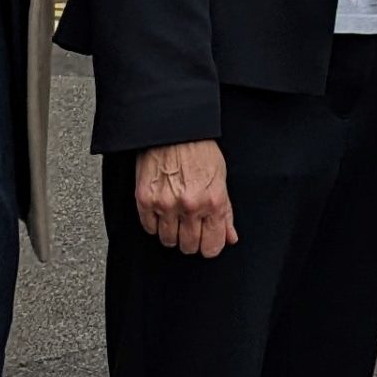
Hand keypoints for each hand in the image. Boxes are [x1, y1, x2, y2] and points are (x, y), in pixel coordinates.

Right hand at [134, 140, 236, 257]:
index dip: (210, 247)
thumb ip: (226, 212)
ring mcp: (166, 205)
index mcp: (213, 201)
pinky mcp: (145, 200)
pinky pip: (149, 228)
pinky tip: (162, 210)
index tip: (207, 242)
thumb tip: (230, 236)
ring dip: (172, 233)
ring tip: (175, 216)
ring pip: (168, 241)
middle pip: (189, 247)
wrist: (173, 130)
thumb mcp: (220, 178)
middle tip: (190, 226)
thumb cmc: (198, 149)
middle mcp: (190, 206)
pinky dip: (155, 223)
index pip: (212, 246)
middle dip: (191, 240)